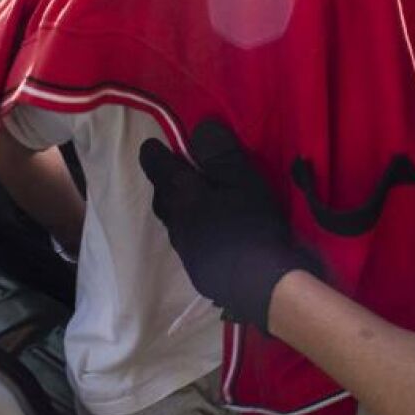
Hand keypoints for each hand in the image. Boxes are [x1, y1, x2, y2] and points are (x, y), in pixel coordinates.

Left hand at [139, 120, 318, 332]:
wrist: (263, 285)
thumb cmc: (253, 224)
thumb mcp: (243, 178)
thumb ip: (219, 152)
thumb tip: (198, 129)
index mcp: (182, 195)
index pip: (157, 167)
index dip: (154, 153)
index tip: (152, 145)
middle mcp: (176, 222)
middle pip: (161, 198)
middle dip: (165, 184)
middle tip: (178, 174)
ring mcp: (186, 250)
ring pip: (174, 224)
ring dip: (180, 211)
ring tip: (197, 205)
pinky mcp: (198, 272)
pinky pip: (189, 245)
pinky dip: (194, 234)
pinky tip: (212, 237)